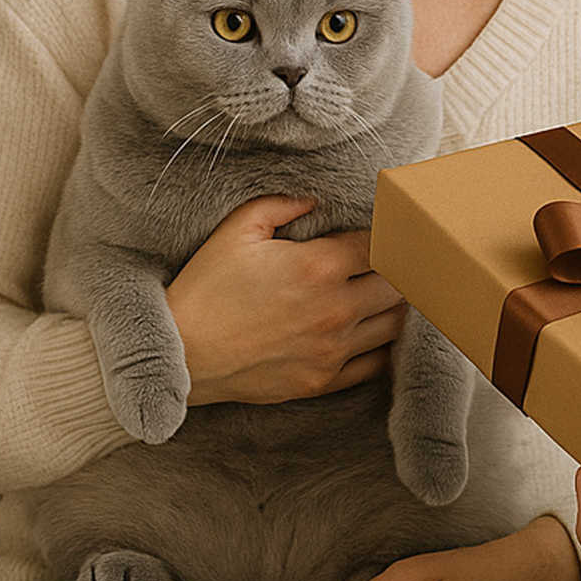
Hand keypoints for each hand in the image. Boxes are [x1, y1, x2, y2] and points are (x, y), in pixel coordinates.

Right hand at [165, 195, 406, 406]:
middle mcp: (335, 309)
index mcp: (319, 266)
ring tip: (389, 293)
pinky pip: (377, 363)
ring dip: (397, 306)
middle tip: (399, 261)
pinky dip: (385, 345)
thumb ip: (283, 204)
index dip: (390, 233)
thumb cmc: (205, 288)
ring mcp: (332, 349)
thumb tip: (315, 198)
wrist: (179, 355)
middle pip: (399, 284)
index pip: (383, 243)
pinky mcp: (323, 381)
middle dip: (402, 269)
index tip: (389, 230)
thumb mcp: (239, 229)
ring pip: (395, 324)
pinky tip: (376, 330)